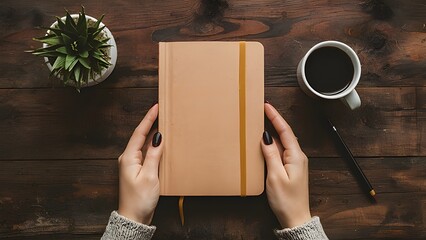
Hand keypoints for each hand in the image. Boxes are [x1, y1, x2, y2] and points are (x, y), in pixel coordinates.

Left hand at [117, 104, 162, 224]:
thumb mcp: (150, 175)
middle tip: (161, 110)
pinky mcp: (137, 170)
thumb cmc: (140, 199)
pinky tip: (160, 142)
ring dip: (152, 133)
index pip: (139, 133)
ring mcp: (132, 164)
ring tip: (162, 122)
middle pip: (140, 135)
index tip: (156, 107)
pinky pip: (145, 152)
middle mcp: (128, 158)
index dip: (148, 119)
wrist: (133, 217)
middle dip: (150, 122)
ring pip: (143, 143)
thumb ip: (153, 155)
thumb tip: (158, 137)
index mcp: (128, 157)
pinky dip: (153, 145)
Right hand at [261, 103, 311, 227]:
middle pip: (284, 134)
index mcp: (296, 156)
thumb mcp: (275, 176)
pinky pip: (280, 152)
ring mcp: (294, 163)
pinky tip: (264, 144)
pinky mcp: (290, 169)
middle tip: (262, 110)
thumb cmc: (286, 200)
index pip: (285, 131)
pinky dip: (272, 145)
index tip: (267, 106)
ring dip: (272, 133)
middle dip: (273, 121)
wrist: (295, 218)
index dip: (275, 117)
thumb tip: (265, 138)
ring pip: (281, 143)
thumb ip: (270, 155)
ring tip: (260, 123)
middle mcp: (297, 157)